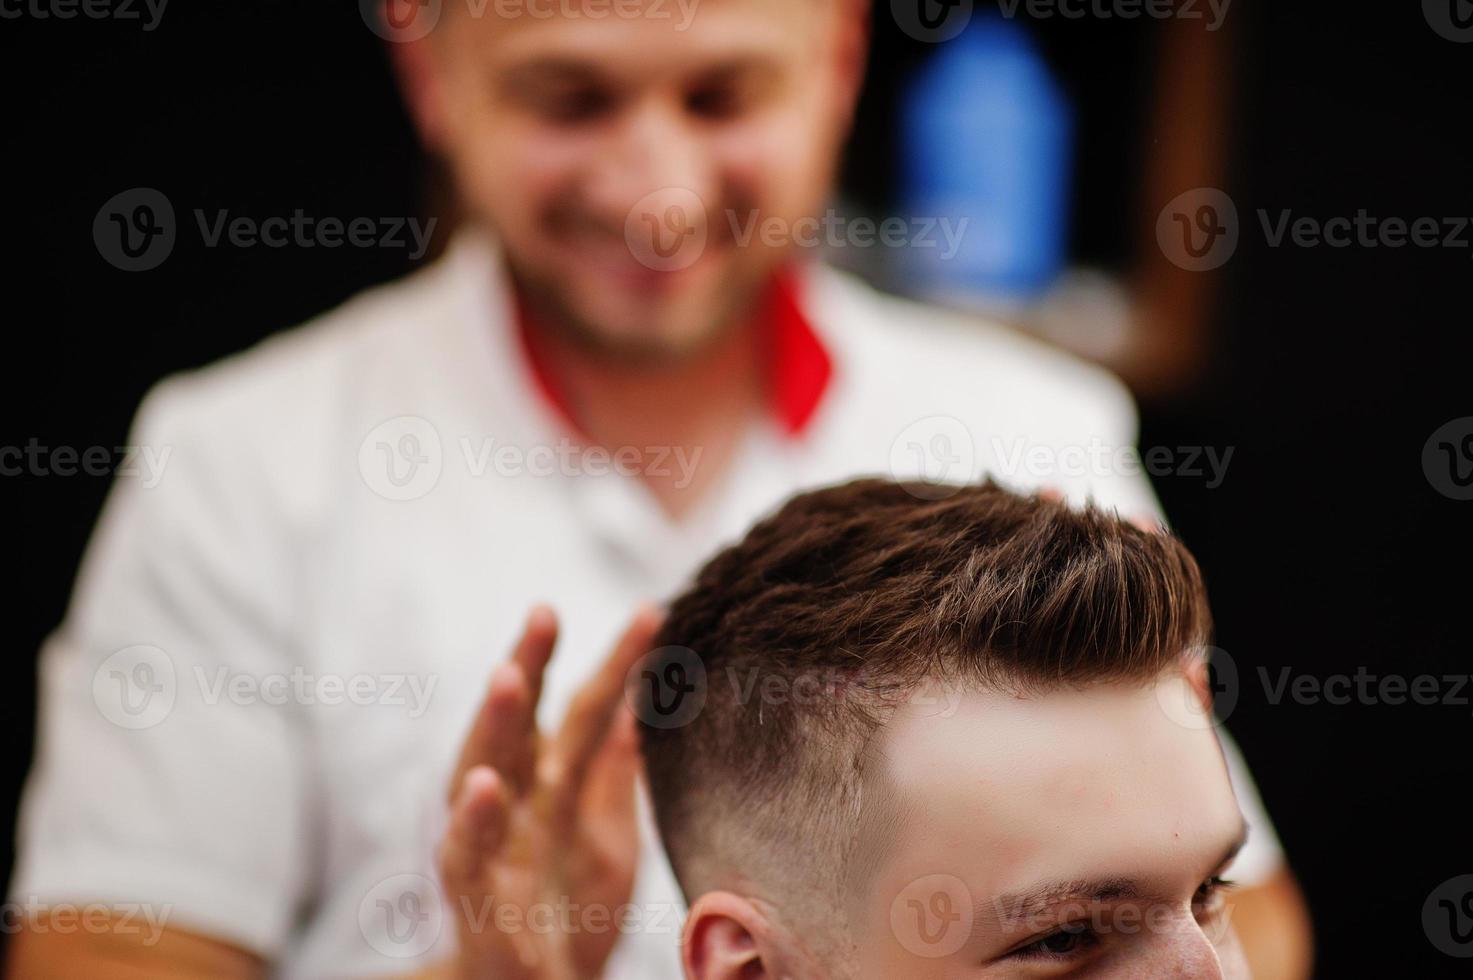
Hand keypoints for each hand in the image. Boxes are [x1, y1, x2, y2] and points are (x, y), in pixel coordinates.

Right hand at [437, 605, 661, 979]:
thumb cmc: (568, 915)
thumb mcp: (608, 843)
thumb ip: (614, 779)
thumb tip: (634, 707)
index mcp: (552, 786)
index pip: (584, 712)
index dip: (614, 664)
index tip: (653, 612)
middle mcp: (515, 806)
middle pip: (519, 724)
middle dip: (528, 665)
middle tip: (545, 611)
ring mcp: (490, 848)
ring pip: (480, 773)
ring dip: (494, 726)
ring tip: (510, 674)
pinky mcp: (475, 899)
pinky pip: (464, 857)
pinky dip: (470, 823)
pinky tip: (482, 786)